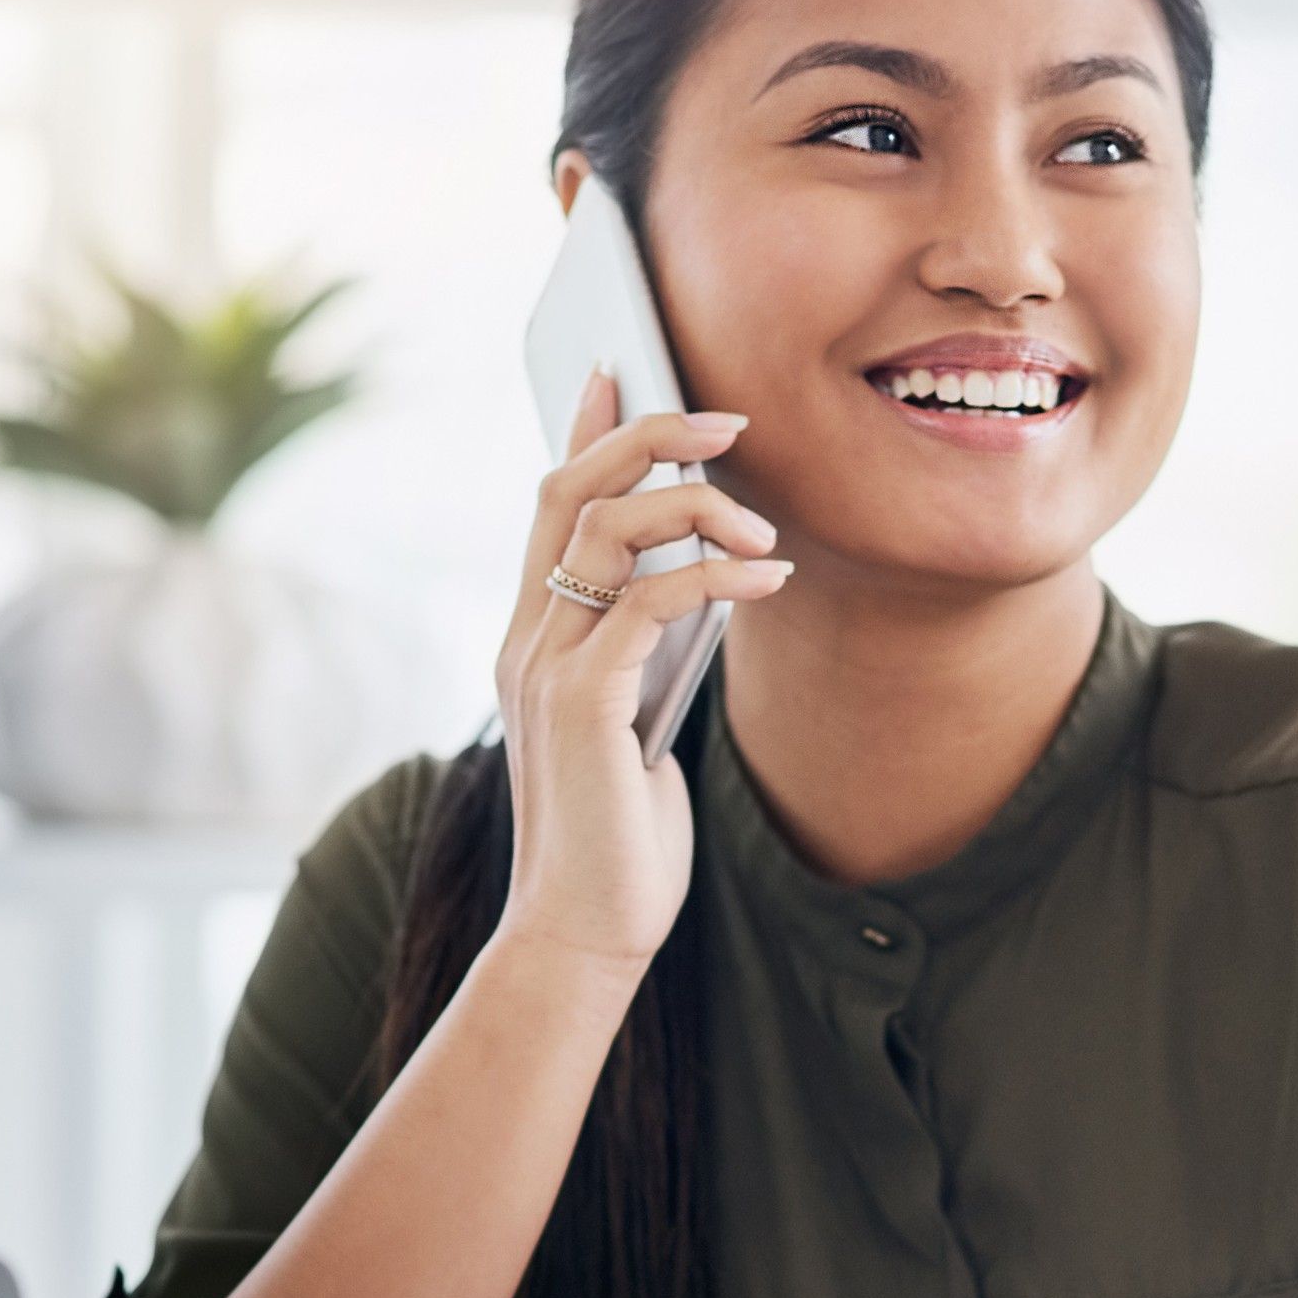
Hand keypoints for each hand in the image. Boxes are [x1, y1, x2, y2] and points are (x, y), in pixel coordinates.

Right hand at [491, 373, 791, 973]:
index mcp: (532, 639)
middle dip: (649, 435)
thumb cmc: (621, 838)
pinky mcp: (582, 702)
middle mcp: (526, 639)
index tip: (618, 367)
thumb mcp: (636, 724)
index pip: (547, 504)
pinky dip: (717, 577)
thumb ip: (648, 653)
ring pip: (609, 529)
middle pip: (569, 489)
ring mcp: (546, 668)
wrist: (584, 930)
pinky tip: (771, 582)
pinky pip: (651, 601)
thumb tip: (705, 586)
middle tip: (730, 420)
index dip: (584, 429)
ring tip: (766, 534)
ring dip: (698, 508)